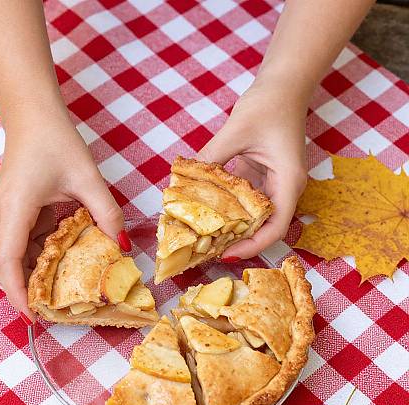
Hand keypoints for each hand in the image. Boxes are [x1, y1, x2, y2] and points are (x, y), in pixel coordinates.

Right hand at [0, 108, 123, 319]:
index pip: (8, 262)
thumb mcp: (88, 178)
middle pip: (0, 267)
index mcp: (15, 209)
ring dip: (27, 275)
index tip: (34, 318)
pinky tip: (55, 260)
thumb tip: (121, 246)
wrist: (33, 117)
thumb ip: (107, 213)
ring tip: (56, 289)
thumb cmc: (56, 142)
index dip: (18, 294)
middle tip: (50, 308)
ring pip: (5, 257)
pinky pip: (14, 244)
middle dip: (20, 291)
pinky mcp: (6, 211)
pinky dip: (31, 258)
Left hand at [197, 80, 308, 259]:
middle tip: (209, 250)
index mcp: (288, 181)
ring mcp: (274, 183)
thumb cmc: (268, 104)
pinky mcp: (263, 176)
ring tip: (205, 236)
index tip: (226, 254)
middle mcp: (285, 187)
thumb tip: (183, 184)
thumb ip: (212, 159)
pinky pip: (247, 200)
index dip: (253, 246)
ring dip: (233, 227)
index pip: (276, 227)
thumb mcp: (236, 132)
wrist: (283, 84)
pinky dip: (230, 208)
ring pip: (255, 216)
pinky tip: (208, 211)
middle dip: (239, 241)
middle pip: (265, 227)